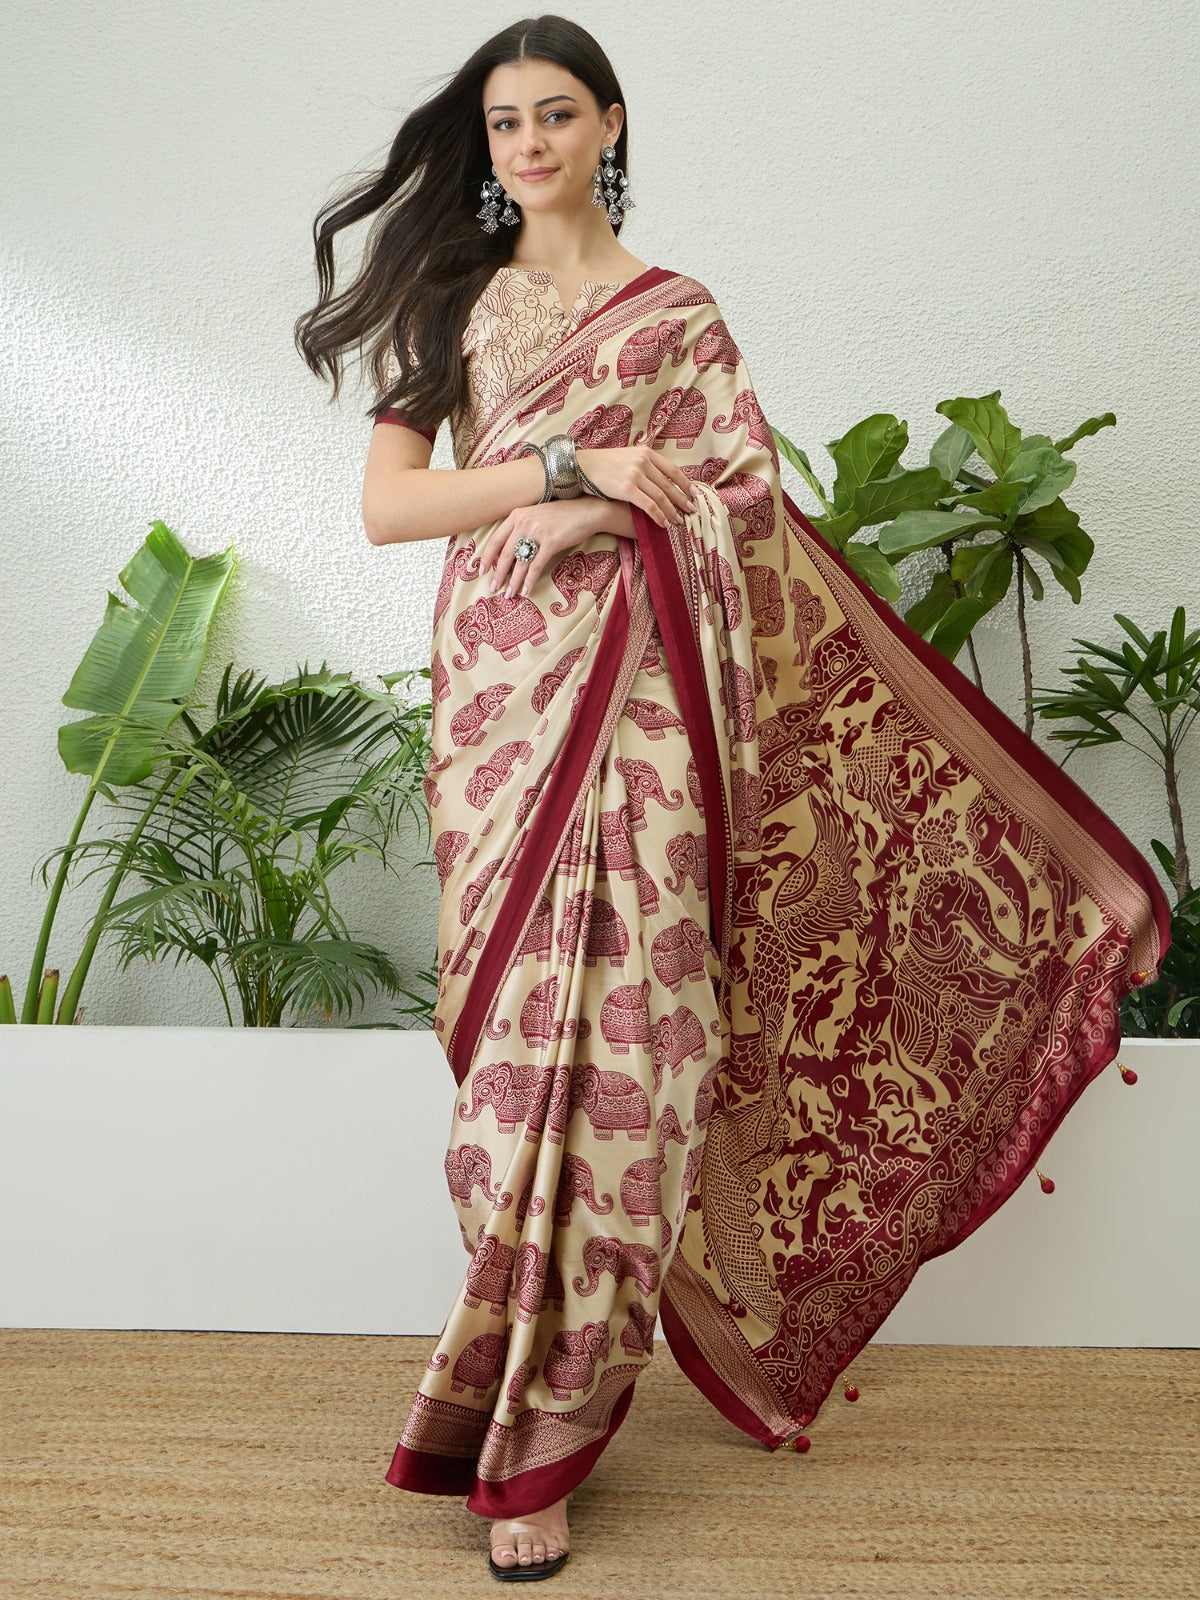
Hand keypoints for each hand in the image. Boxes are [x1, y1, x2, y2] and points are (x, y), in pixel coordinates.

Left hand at [471, 498, 611, 599]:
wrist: (586, 511)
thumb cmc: (561, 516)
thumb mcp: (536, 516)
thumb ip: (520, 528)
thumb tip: (507, 552)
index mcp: (517, 515)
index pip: (495, 539)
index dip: (487, 557)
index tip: (482, 570)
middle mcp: (524, 522)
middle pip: (505, 553)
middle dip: (498, 574)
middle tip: (493, 588)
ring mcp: (537, 532)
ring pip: (519, 563)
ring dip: (513, 582)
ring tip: (509, 594)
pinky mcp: (551, 542)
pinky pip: (535, 566)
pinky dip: (529, 581)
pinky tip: (526, 591)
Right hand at [575, 444, 696, 527]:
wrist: (581, 467)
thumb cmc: (603, 465)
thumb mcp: (627, 457)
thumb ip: (643, 465)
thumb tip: (657, 479)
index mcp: (645, 452)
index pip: (672, 469)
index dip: (685, 483)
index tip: (694, 494)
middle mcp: (643, 461)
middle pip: (669, 484)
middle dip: (682, 499)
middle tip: (692, 511)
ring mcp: (635, 474)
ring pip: (661, 496)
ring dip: (672, 510)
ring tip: (679, 520)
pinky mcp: (627, 488)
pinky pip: (649, 505)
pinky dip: (659, 515)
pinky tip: (664, 523)